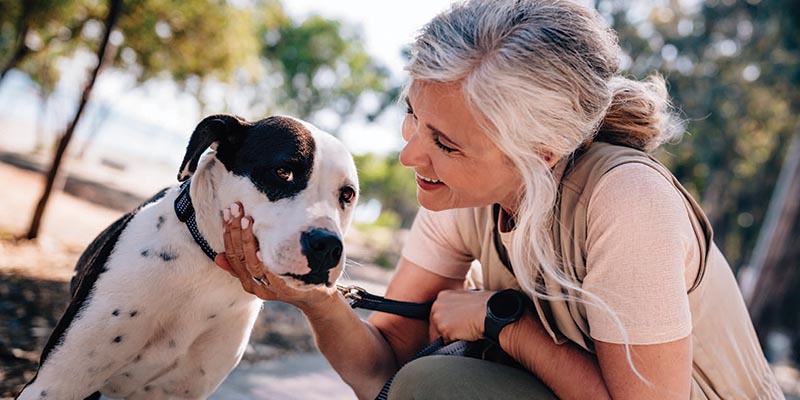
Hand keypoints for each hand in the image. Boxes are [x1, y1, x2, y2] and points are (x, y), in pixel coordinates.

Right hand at [216, 202, 334, 309]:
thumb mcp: (265, 273)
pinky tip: (260, 248)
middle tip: (235, 208)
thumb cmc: (290, 279)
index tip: (226, 213)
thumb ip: (244, 265)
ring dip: (248, 240)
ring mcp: (270, 289)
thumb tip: (218, 256)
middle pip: (240, 257)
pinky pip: (272, 274)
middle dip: (235, 231)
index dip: (227, 234)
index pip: (232, 256)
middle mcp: (256, 287)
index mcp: (248, 282)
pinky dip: (264, 261)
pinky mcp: (285, 289)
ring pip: (252, 264)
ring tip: (247, 220)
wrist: (317, 297)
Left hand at [428, 289, 493, 342]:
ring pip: (439, 334)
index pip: (438, 313)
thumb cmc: (485, 305)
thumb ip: (458, 305)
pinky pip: (445, 341)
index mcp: (443, 296)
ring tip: (463, 334)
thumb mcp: (467, 298)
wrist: (490, 312)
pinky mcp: (443, 329)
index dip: (446, 322)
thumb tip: (457, 315)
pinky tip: (464, 337)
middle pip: (435, 324)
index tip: (452, 326)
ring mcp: (439, 317)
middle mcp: (437, 305)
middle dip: (444, 330)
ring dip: (449, 337)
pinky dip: (453, 342)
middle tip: (458, 332)